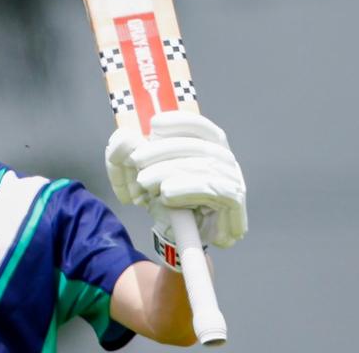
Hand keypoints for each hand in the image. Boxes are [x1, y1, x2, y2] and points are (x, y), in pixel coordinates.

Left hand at [105, 112, 246, 248]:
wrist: (181, 237)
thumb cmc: (165, 199)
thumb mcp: (141, 173)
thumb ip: (129, 154)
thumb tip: (124, 137)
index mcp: (207, 146)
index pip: (200, 126)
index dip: (179, 121)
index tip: (154, 125)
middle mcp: (224, 160)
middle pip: (198, 147)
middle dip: (164, 150)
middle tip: (136, 159)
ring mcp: (233, 180)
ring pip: (204, 167)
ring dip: (169, 171)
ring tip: (144, 181)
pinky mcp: (234, 203)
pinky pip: (214, 190)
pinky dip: (188, 188)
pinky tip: (167, 194)